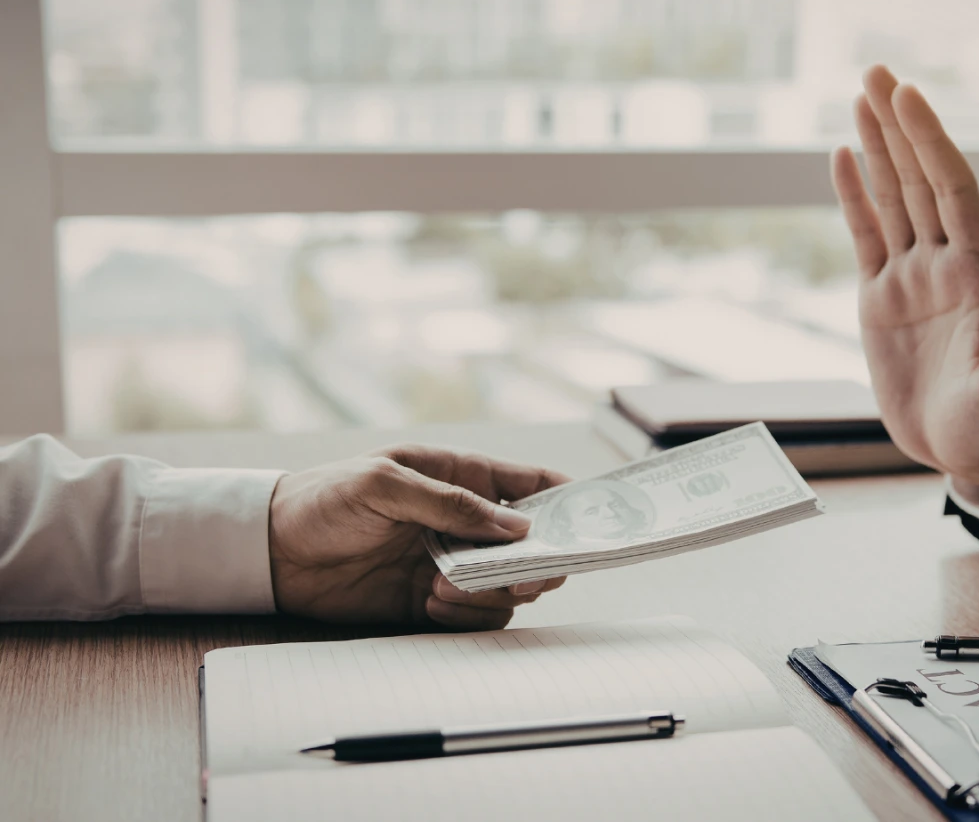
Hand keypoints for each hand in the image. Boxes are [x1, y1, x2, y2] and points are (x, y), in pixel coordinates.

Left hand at [267, 444, 568, 628]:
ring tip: (443, 588)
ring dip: (492, 592)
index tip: (593, 520)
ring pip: (512, 586)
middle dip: (537, 562)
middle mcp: (469, 522)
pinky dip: (467, 616)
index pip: (536, 483)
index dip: (571, 499)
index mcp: (465, 476)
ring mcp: (454, 562)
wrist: (271, 550)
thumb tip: (519, 527)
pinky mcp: (434, 601)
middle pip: (536, 546)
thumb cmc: (325, 497)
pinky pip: (478, 615)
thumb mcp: (386, 482)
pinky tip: (432, 605)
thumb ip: (453, 504)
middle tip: (518, 574)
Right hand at [831, 66, 978, 493]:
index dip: (930, 142)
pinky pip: (865, 237)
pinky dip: (853, 198)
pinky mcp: (880, 299)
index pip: (952, 190)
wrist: (964, 449)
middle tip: (877, 73)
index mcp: (977, 273)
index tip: (909, 97)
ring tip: (861, 97)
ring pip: (891, 198)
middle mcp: (943, 263)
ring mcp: (910, 278)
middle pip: (919, 179)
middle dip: (899, 126)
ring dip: (877, 148)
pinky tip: (843, 157)